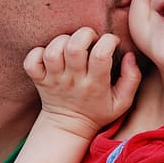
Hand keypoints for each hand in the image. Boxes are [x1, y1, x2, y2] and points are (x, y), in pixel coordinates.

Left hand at [24, 27, 140, 140]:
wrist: (68, 128)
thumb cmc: (98, 110)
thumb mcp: (123, 102)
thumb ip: (132, 78)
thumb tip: (129, 55)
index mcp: (95, 84)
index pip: (101, 55)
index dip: (108, 41)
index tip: (112, 42)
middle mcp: (73, 80)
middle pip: (74, 47)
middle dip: (85, 34)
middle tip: (90, 40)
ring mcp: (54, 80)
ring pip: (53, 51)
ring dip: (63, 41)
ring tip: (71, 45)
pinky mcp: (39, 79)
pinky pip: (31, 62)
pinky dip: (37, 53)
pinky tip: (50, 55)